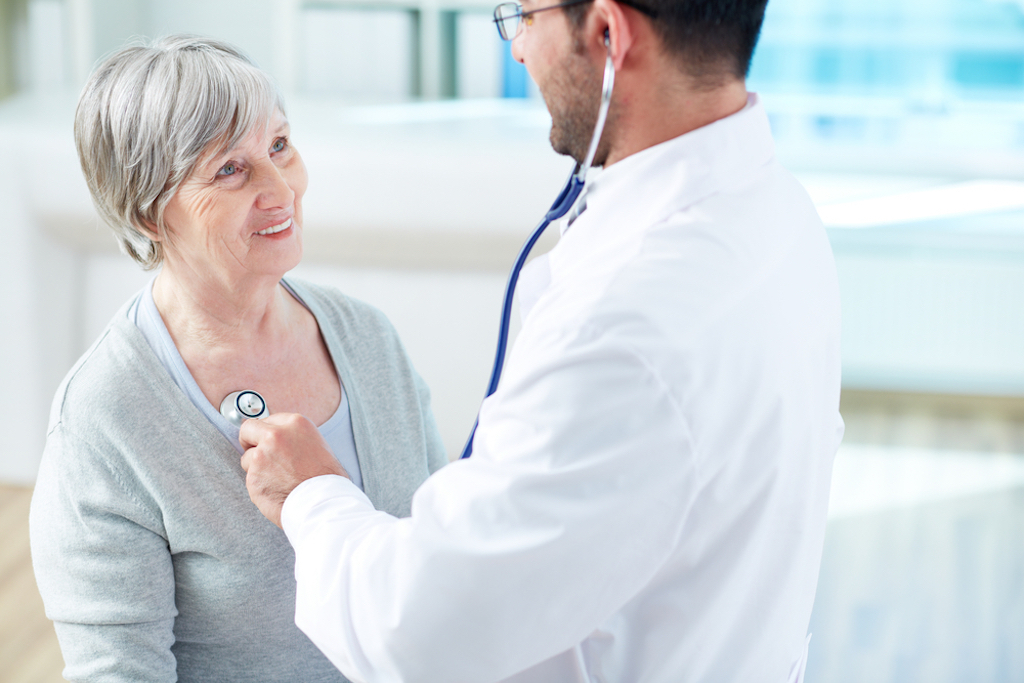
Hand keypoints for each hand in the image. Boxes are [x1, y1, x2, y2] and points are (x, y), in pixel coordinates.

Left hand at [239, 413, 348, 527]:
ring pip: (247, 458)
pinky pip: (250, 479)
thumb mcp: (317, 444)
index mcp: (295, 423)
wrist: (324, 502)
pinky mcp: (253, 476)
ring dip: (256, 467)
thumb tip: (280, 440)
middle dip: (249, 441)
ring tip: (278, 479)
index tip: (267, 439)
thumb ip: (294, 438)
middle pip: (247, 429)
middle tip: (256, 451)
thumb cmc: (326, 478)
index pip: (268, 419)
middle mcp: (276, 435)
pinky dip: (259, 485)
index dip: (267, 432)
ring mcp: (262, 455)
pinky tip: (276, 489)